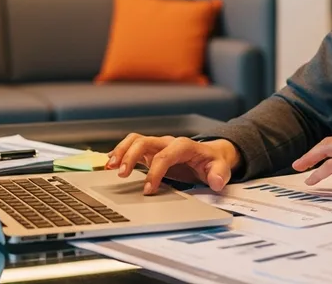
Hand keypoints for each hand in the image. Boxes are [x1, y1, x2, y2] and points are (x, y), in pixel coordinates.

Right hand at [106, 134, 240, 194]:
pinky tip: (110, 163)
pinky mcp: (151, 152)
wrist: (211, 155)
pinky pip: (133, 146)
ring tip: (110, 167)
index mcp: (184, 146)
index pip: (165, 155)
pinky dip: (120, 152)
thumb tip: (217, 182)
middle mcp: (168, 142)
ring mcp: (158, 146)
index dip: (155, 172)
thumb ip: (220, 174)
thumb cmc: (213, 162)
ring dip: (121, 151)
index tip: (148, 190)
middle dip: (131, 156)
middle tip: (121, 175)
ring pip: (135, 140)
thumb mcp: (221, 168)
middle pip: (144, 141)